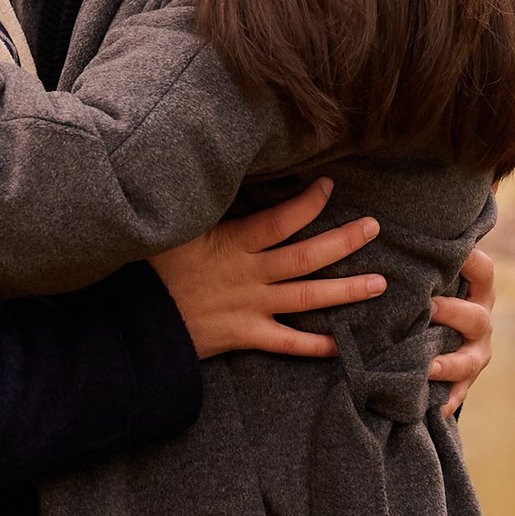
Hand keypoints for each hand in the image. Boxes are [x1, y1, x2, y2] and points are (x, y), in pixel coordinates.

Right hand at [149, 180, 386, 361]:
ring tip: (379, 283)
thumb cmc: (149, 269)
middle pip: (306, 257)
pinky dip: (317, 345)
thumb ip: (198, 206)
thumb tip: (207, 170)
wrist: (135, 323)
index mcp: (232, 244)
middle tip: (373, 228)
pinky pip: (288, 343)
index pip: (280, 220)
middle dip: (344, 241)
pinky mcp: (245, 335)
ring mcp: (251, 307)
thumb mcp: (172, 228)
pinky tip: (345, 344)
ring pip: (307, 297)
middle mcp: (249, 274)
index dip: (308, 203)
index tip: (329, 186)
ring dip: (346, 290)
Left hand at [429, 242, 495, 419]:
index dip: (470, 261)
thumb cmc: (427, 291)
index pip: (483, 270)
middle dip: (454, 313)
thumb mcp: (431, 271)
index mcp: (476, 289)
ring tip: (430, 366)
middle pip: (478, 317)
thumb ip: (428, 249)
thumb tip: (434, 206)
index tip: (454, 253)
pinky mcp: (463, 379)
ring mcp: (475, 351)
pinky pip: (460, 392)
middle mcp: (481, 319)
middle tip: (429, 308)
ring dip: (451, 362)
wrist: (437, 332)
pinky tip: (436, 408)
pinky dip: (449, 400)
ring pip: (472, 358)